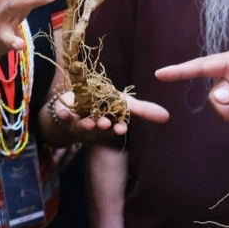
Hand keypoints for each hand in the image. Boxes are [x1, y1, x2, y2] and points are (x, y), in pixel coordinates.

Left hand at [52, 90, 169, 137]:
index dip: (118, 128)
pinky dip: (63, 116)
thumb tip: (168, 116)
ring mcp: (82, 122)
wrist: (83, 98)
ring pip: (83, 126)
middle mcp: (97, 125)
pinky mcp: (68, 117)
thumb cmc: (107, 102)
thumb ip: (144, 110)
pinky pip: (65, 118)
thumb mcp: (126, 104)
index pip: (116, 127)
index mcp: (111, 123)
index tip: (121, 129)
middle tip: (102, 124)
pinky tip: (61, 112)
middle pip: (99, 128)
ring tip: (88, 121)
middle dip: (101, 126)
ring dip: (85, 124)